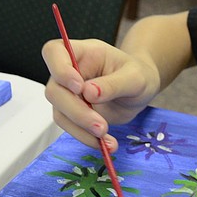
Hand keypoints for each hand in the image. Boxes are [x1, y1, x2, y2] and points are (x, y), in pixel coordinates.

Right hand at [42, 38, 160, 151]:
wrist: (142, 90)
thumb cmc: (138, 75)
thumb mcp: (135, 77)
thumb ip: (114, 83)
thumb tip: (89, 93)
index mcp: (84, 52)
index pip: (55, 51)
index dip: (59, 69)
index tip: (78, 87)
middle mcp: (70, 72)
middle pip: (55, 90)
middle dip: (76, 111)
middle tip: (100, 126)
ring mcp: (68, 94)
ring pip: (60, 113)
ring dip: (81, 129)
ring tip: (107, 140)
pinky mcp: (73, 113)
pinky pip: (71, 127)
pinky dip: (87, 138)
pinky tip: (106, 144)